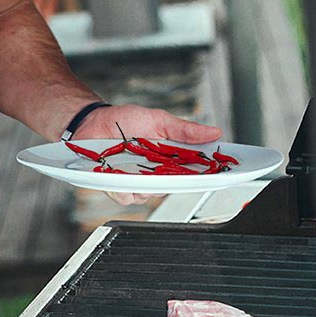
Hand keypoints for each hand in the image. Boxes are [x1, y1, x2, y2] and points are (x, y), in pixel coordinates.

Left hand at [74, 104, 222, 206]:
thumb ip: (185, 130)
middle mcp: (155, 174)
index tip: (221, 173)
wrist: (93, 122)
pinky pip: (126, 196)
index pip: (195, 172)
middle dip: (175, 180)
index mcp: (170, 159)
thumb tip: (215, 132)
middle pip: (174, 187)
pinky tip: (117, 172)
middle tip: (169, 166)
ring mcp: (136, 182)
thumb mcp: (159, 120)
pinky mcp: (117, 187)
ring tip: (135, 163)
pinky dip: (123, 186)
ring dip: (145, 182)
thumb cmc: (125, 120)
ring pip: (150, 195)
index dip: (209, 175)